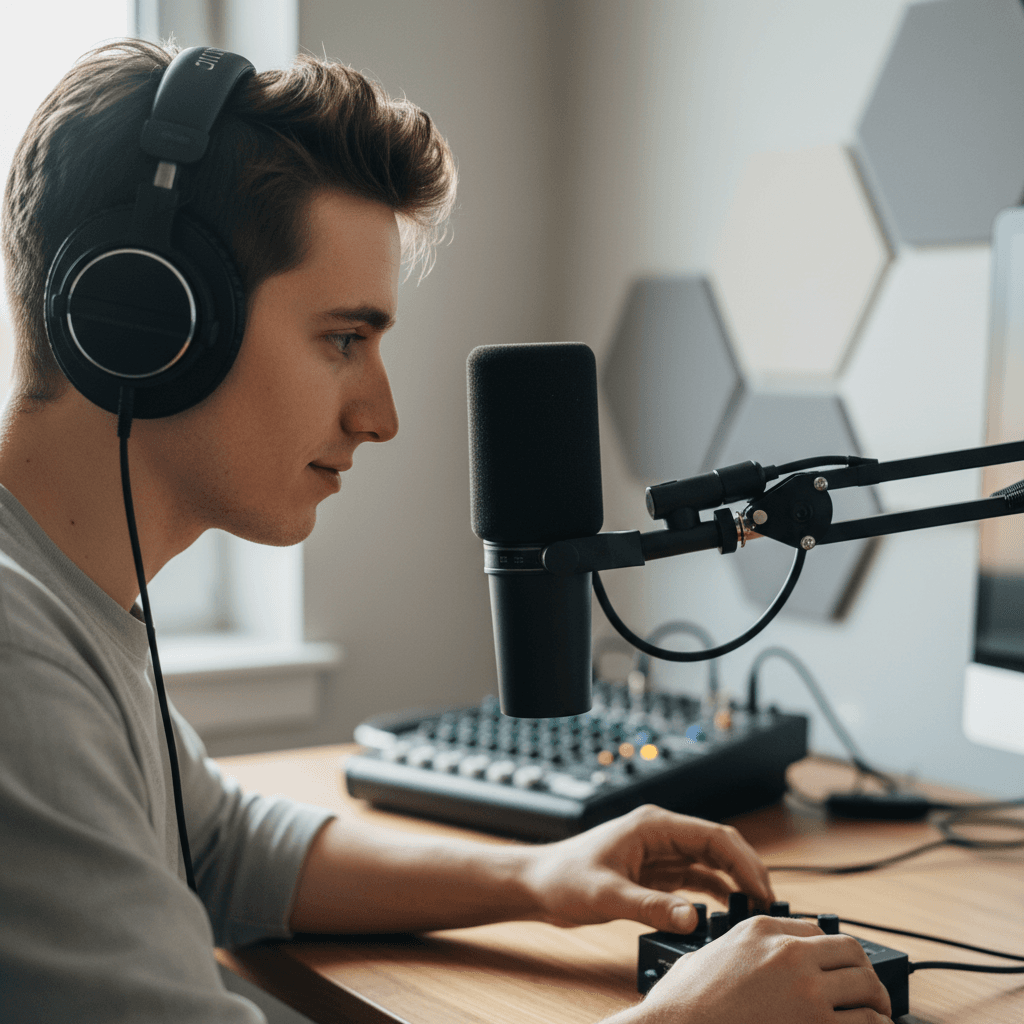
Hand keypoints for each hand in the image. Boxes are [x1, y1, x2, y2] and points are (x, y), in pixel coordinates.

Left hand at [523, 804, 774, 932]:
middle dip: (745, 870)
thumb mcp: (606, 895)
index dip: (743, 861)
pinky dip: (714, 892)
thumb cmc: (563, 877)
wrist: (538, 883)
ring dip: (733, 882)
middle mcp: (660, 834)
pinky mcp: (654, 871)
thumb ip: (650, 906)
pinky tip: (726, 911)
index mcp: (653, 826)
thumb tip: (693, 918)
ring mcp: (659, 852)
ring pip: (709, 862)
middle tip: (767, 903)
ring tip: (754, 910)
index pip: (713, 836)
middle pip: (717, 846)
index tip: (762, 888)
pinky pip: (695, 878)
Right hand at [611, 916, 892, 1023]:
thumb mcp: (706, 956)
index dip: (830, 954)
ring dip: (874, 1005)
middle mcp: (788, 954)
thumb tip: (748, 960)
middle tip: (866, 995)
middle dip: (862, 975)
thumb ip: (737, 948)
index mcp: (760, 930)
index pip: (817, 931)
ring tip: (873, 1019)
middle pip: (852, 953)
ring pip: (868, 988)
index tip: (835, 970)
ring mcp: (806, 991)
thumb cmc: (680, 1006)